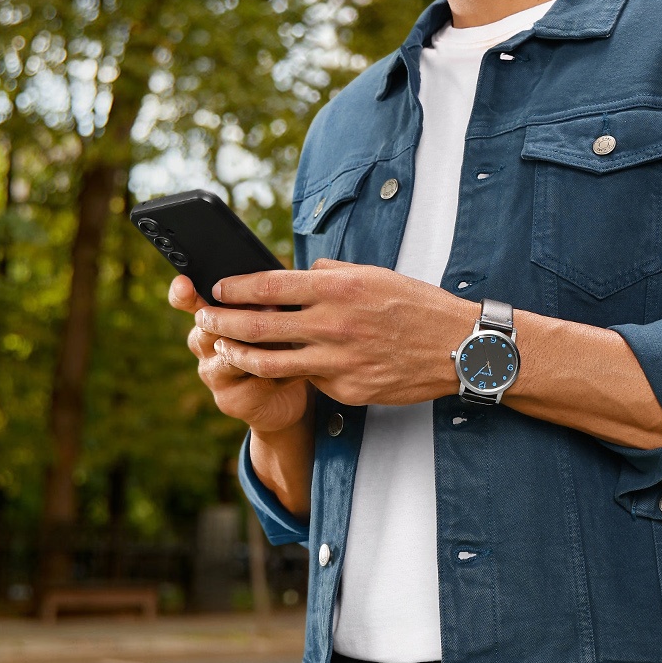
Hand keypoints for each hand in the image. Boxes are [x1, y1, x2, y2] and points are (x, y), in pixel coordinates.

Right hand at [169, 273, 310, 434]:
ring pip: (232, 356)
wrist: (285, 398)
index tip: (183, 282)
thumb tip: (278, 283)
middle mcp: (204, 348)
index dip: (182, 294)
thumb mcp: (270, 319)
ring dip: (264, 345)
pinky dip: (284, 370)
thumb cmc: (277, 345)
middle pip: (209, 328)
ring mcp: (214, 376)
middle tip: (273, 308)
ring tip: (291, 337)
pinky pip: (258, 382)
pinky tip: (305, 364)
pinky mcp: (232, 401)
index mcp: (208, 320)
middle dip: (241, 317)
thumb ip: (264, 302)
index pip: (187, 302)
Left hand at [190, 259, 477, 408]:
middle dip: (223, 321)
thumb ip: (332, 274)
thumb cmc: (418, 307)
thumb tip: (301, 273)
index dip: (235, 287)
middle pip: (258, 326)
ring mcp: (337, 362)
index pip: (269, 286)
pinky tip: (285, 367)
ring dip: (239, 355)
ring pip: (270, 363)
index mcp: (338, 289)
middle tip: (204, 318)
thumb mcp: (375, 275)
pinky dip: (294, 372)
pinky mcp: (345, 390)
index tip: (217, 287)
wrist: (457, 347)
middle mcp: (332, 325)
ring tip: (224, 349)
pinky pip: (309, 380)